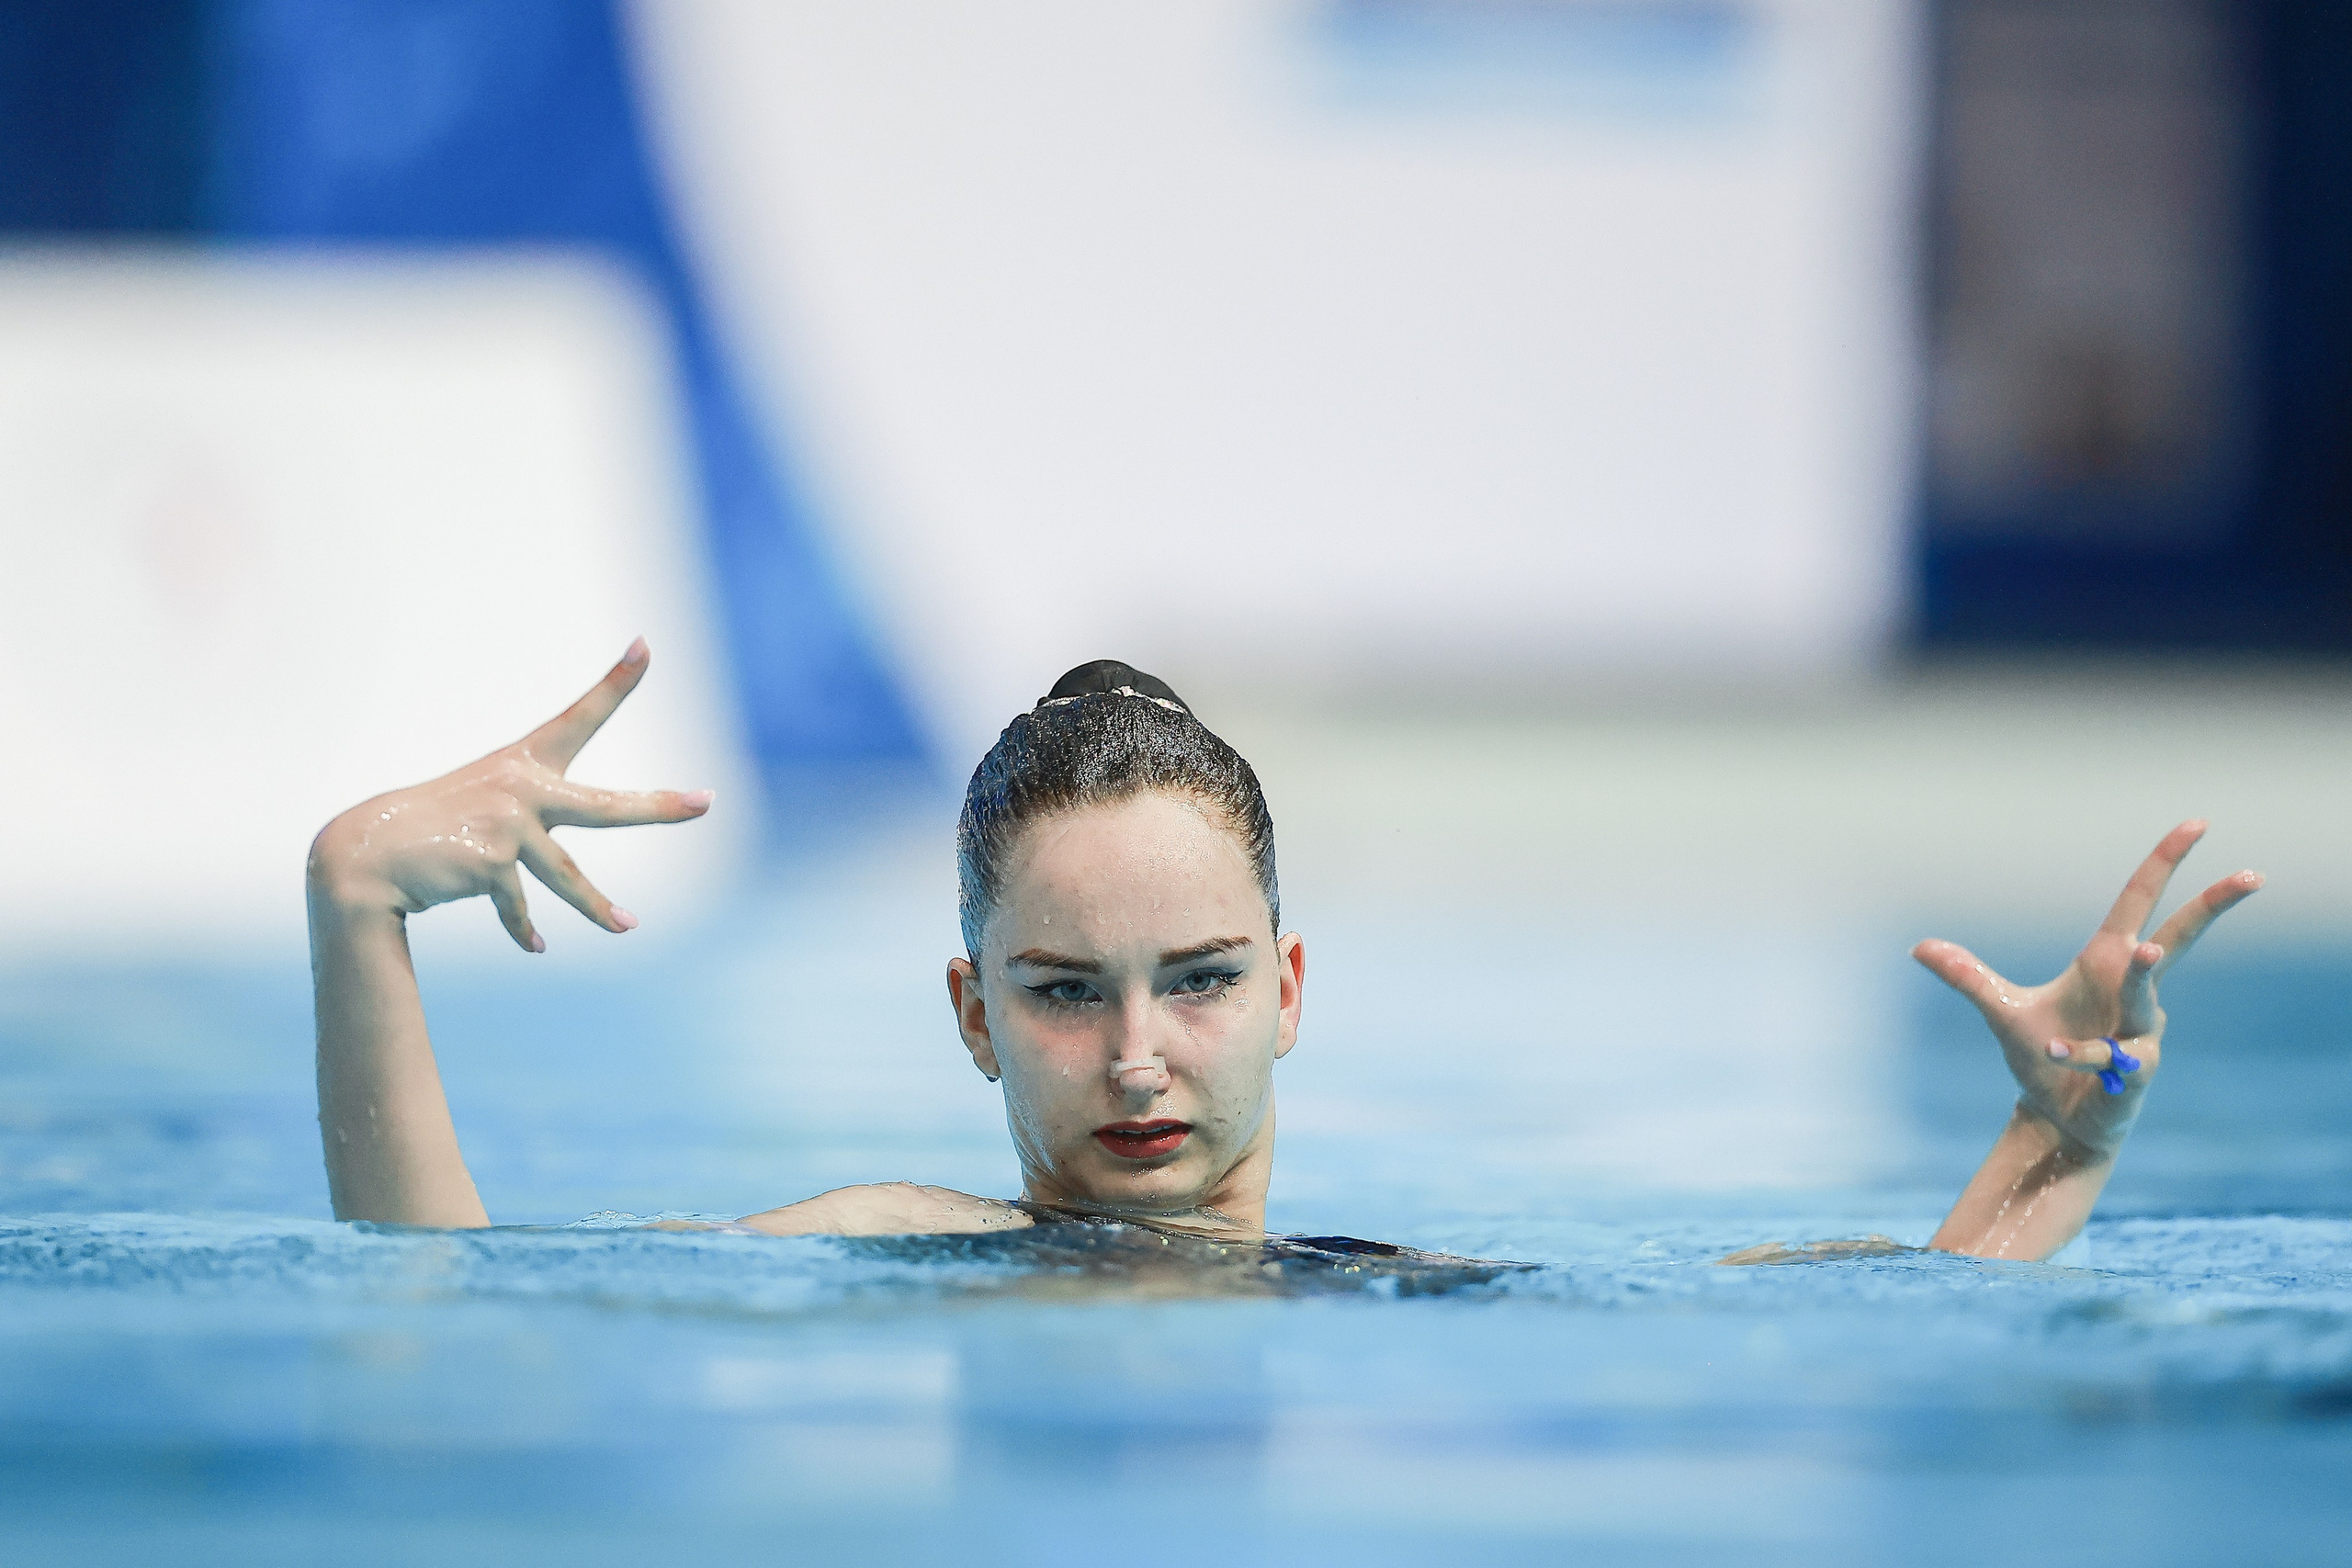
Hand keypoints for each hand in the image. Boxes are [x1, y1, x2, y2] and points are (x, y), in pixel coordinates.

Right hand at [306, 640, 711, 949]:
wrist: (366, 855)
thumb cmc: (427, 827)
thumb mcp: (483, 807)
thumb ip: (530, 824)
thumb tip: (564, 856)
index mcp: (521, 762)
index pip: (579, 716)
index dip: (615, 682)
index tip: (646, 644)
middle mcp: (522, 788)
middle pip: (607, 806)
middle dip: (659, 807)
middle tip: (707, 803)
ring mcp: (509, 825)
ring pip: (568, 877)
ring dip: (599, 909)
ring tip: (629, 928)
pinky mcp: (492, 862)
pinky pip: (520, 905)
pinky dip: (525, 929)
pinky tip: (539, 948)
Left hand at [1912, 821, 2260, 1159]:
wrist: (2054, 1116)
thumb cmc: (2042, 1056)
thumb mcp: (2000, 1009)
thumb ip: (1966, 976)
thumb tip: (1919, 947)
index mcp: (2106, 962)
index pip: (2141, 901)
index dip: (2166, 862)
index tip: (2198, 823)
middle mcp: (2133, 991)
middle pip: (2181, 938)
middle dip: (2214, 905)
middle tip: (2251, 875)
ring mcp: (2141, 1032)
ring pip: (2146, 998)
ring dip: (2141, 977)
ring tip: (2144, 953)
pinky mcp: (2133, 1073)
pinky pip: (2108, 1055)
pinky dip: (2078, 1052)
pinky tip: (2056, 1050)